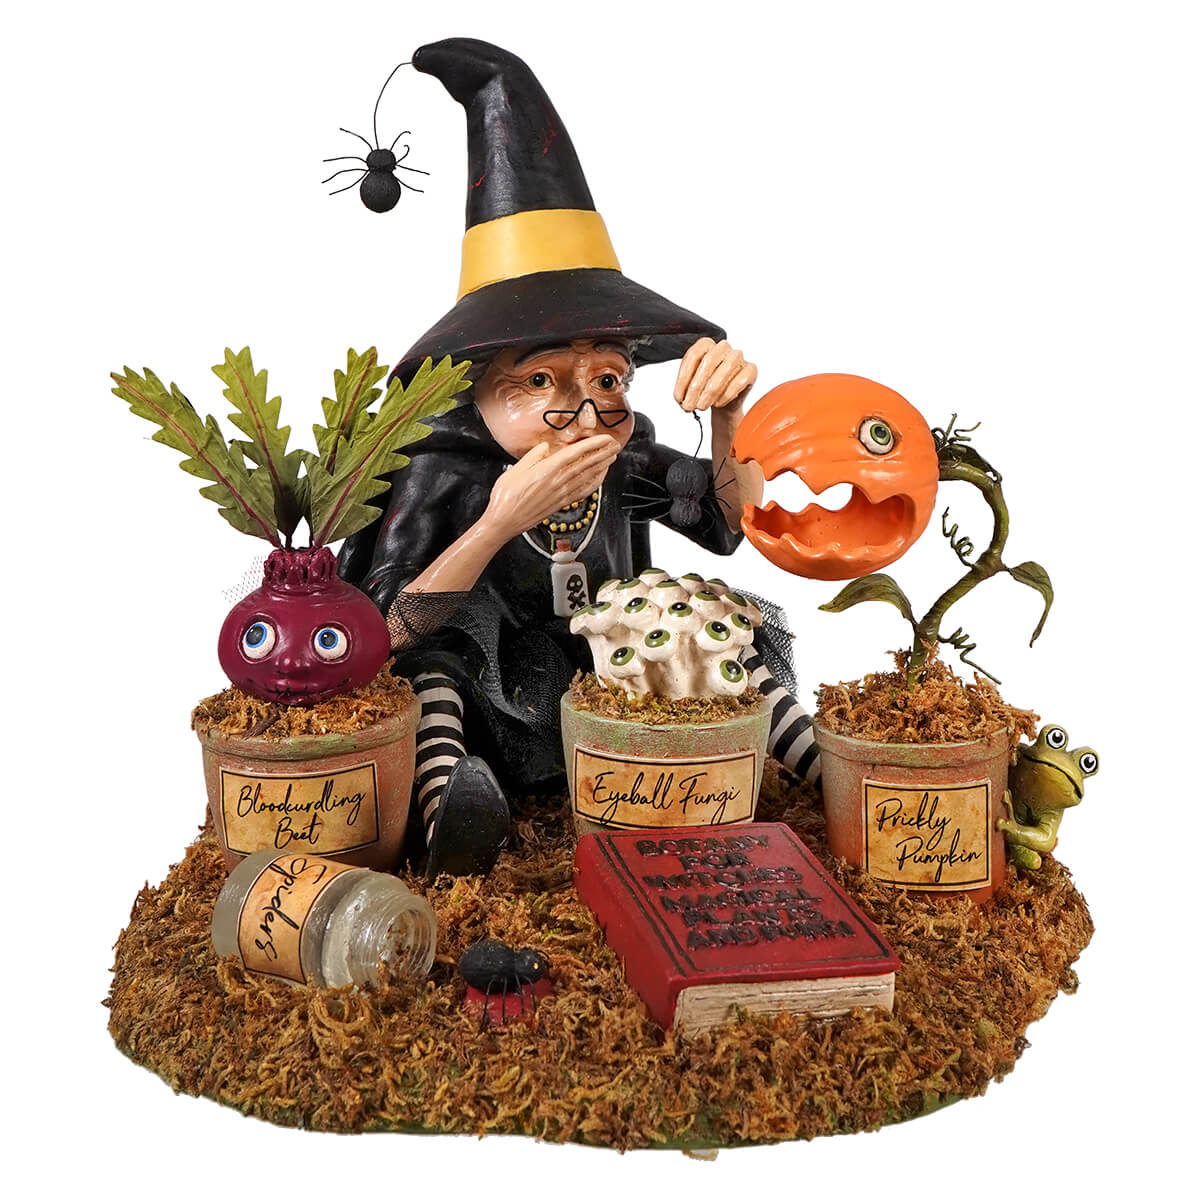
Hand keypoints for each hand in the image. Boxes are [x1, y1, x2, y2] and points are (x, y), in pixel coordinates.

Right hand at [483, 435, 619, 539]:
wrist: (505, 521)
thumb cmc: (506, 496)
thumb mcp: (515, 469)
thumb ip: (533, 456)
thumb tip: (545, 446)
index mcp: (547, 470)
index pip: (576, 453)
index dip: (593, 445)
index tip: (605, 438)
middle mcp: (558, 482)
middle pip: (586, 464)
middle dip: (603, 453)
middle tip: (615, 445)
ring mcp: (562, 494)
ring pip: (588, 477)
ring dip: (602, 466)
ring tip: (612, 457)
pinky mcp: (562, 504)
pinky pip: (583, 492)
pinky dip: (595, 483)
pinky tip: (601, 478)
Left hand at [674, 338, 756, 413]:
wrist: (720, 402)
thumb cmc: (704, 390)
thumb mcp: (689, 386)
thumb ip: (684, 387)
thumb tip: (682, 398)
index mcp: (705, 345)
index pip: (693, 356)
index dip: (684, 378)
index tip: (678, 397)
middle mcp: (722, 347)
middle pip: (708, 362)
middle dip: (696, 387)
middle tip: (689, 406)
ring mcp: (738, 357)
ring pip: (726, 369)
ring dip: (711, 392)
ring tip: (702, 406)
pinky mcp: (750, 370)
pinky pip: (740, 380)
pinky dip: (726, 394)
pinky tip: (717, 403)